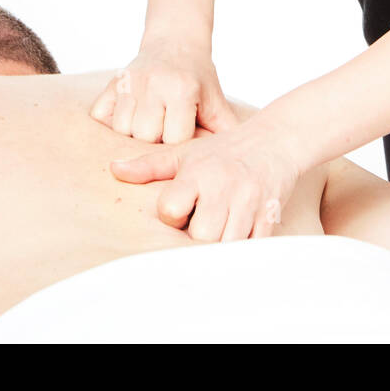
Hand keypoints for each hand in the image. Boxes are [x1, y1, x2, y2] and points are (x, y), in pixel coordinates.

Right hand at [89, 38, 238, 143]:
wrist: (176, 41)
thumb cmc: (197, 78)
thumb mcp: (216, 100)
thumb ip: (225, 130)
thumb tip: (233, 162)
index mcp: (182, 89)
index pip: (174, 138)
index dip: (178, 141)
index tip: (184, 130)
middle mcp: (154, 84)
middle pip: (145, 136)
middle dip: (155, 139)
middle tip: (164, 126)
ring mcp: (130, 81)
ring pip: (120, 129)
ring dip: (132, 132)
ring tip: (148, 121)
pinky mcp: (112, 81)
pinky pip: (99, 114)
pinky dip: (109, 120)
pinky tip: (128, 114)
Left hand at [110, 117, 301, 241]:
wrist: (276, 140)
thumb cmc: (224, 151)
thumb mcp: (185, 153)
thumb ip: (149, 166)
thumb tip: (113, 169)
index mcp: (198, 173)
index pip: (171, 209)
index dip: (172, 215)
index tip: (181, 209)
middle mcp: (223, 187)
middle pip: (201, 235)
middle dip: (197, 238)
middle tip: (201, 226)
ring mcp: (249, 203)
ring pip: (227, 246)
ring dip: (220, 247)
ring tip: (219, 232)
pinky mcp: (270, 216)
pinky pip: (253, 248)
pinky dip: (244, 250)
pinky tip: (239, 236)